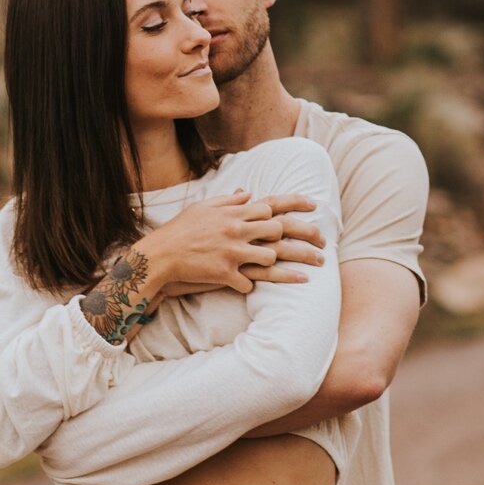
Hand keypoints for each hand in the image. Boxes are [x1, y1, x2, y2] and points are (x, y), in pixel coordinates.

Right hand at [138, 191, 325, 300]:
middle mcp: (236, 230)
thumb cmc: (180, 230)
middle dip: (303, 237)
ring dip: (286, 265)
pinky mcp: (226, 274)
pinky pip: (250, 282)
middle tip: (322, 247)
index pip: (271, 206)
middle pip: (279, 230)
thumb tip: (247, 194)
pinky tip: (269, 290)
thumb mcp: (203, 208)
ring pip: (271, 257)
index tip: (314, 207)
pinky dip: (256, 285)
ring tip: (307, 272)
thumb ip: (228, 201)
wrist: (160, 255)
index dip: (295, 206)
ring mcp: (232, 253)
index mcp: (233, 213)